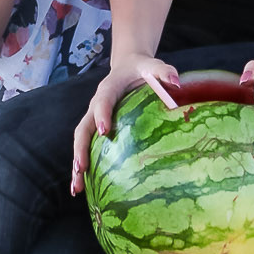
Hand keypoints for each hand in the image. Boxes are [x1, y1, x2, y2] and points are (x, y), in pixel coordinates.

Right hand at [72, 52, 179, 190]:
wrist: (129, 67)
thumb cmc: (143, 69)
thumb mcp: (154, 65)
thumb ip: (164, 72)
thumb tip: (177, 82)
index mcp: (108, 88)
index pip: (103, 101)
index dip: (102, 115)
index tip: (104, 131)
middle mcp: (95, 105)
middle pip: (83, 128)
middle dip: (80, 149)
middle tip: (81, 168)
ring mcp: (93, 118)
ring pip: (81, 141)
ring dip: (77, 163)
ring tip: (76, 187)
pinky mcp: (96, 128)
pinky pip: (86, 147)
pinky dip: (83, 166)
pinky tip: (81, 187)